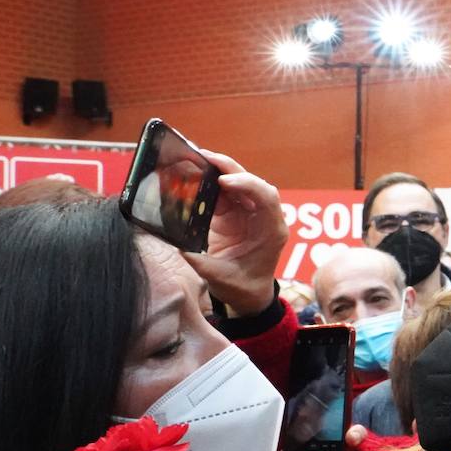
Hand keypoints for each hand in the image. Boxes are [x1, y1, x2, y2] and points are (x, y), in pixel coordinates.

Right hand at [183, 150, 287, 316]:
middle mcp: (263, 216)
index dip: (248, 184)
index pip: (266, 197)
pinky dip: (209, 184)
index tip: (224, 181)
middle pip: (251, 183)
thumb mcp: (221, 278)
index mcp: (271, 230)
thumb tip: (180, 246)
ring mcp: (248, 213)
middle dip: (229, 168)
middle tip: (205, 156)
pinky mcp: (233, 214)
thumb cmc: (242, 287)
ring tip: (195, 159)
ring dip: (217, 171)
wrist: (248, 295)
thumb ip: (201, 262)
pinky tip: (193, 176)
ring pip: (236, 183)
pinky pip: (223, 193)